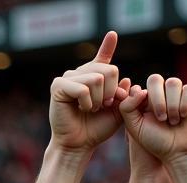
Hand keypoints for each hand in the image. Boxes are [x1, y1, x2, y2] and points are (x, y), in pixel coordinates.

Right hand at [49, 31, 129, 152]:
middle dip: (111, 91)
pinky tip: (81, 109)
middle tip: (103, 106)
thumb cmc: (96, 130)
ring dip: (98, 99)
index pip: (103, 58)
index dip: (107, 46)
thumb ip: (127, 97)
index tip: (113, 34)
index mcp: (93, 77)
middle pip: (107, 70)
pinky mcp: (58, 87)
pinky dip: (87, 102)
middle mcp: (80, 74)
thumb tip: (128, 81)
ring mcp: (67, 78)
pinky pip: (82, 88)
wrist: (78, 145)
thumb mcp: (118, 112)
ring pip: (96, 78)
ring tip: (91, 109)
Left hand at [119, 75, 186, 164]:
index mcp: (144, 101)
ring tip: (173, 121)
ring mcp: (177, 93)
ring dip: (171, 104)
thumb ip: (127, 108)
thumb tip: (139, 89)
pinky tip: (183, 117)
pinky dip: (184, 104)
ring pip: (173, 83)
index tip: (143, 114)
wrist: (178, 151)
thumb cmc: (155, 142)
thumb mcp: (135, 127)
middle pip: (155, 79)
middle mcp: (161, 94)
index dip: (139, 98)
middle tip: (161, 119)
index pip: (139, 87)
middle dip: (157, 100)